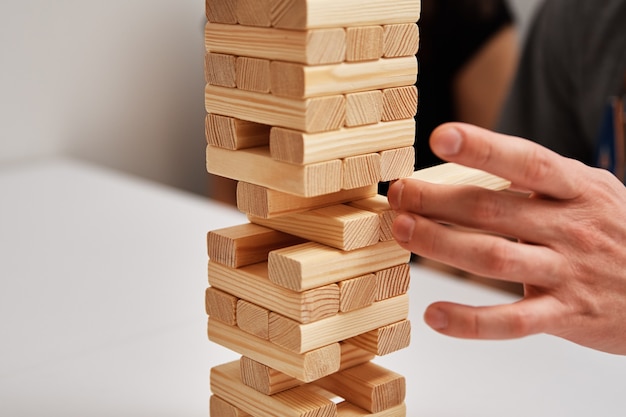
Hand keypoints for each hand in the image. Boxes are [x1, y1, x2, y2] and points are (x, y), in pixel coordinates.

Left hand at [388, 122, 625, 354]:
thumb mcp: (591, 192)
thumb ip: (542, 179)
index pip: (527, 161)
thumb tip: (475, 162)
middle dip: (439, 200)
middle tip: (399, 195)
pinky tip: (435, 315)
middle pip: (493, 210)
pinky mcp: (565, 315)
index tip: (441, 137)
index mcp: (576, 190)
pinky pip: (513, 321)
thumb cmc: (615, 232)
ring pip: (495, 258)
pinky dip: (471, 321)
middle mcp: (571, 227)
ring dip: (443, 244)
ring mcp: (567, 272)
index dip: (483, 147)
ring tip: (405, 232)